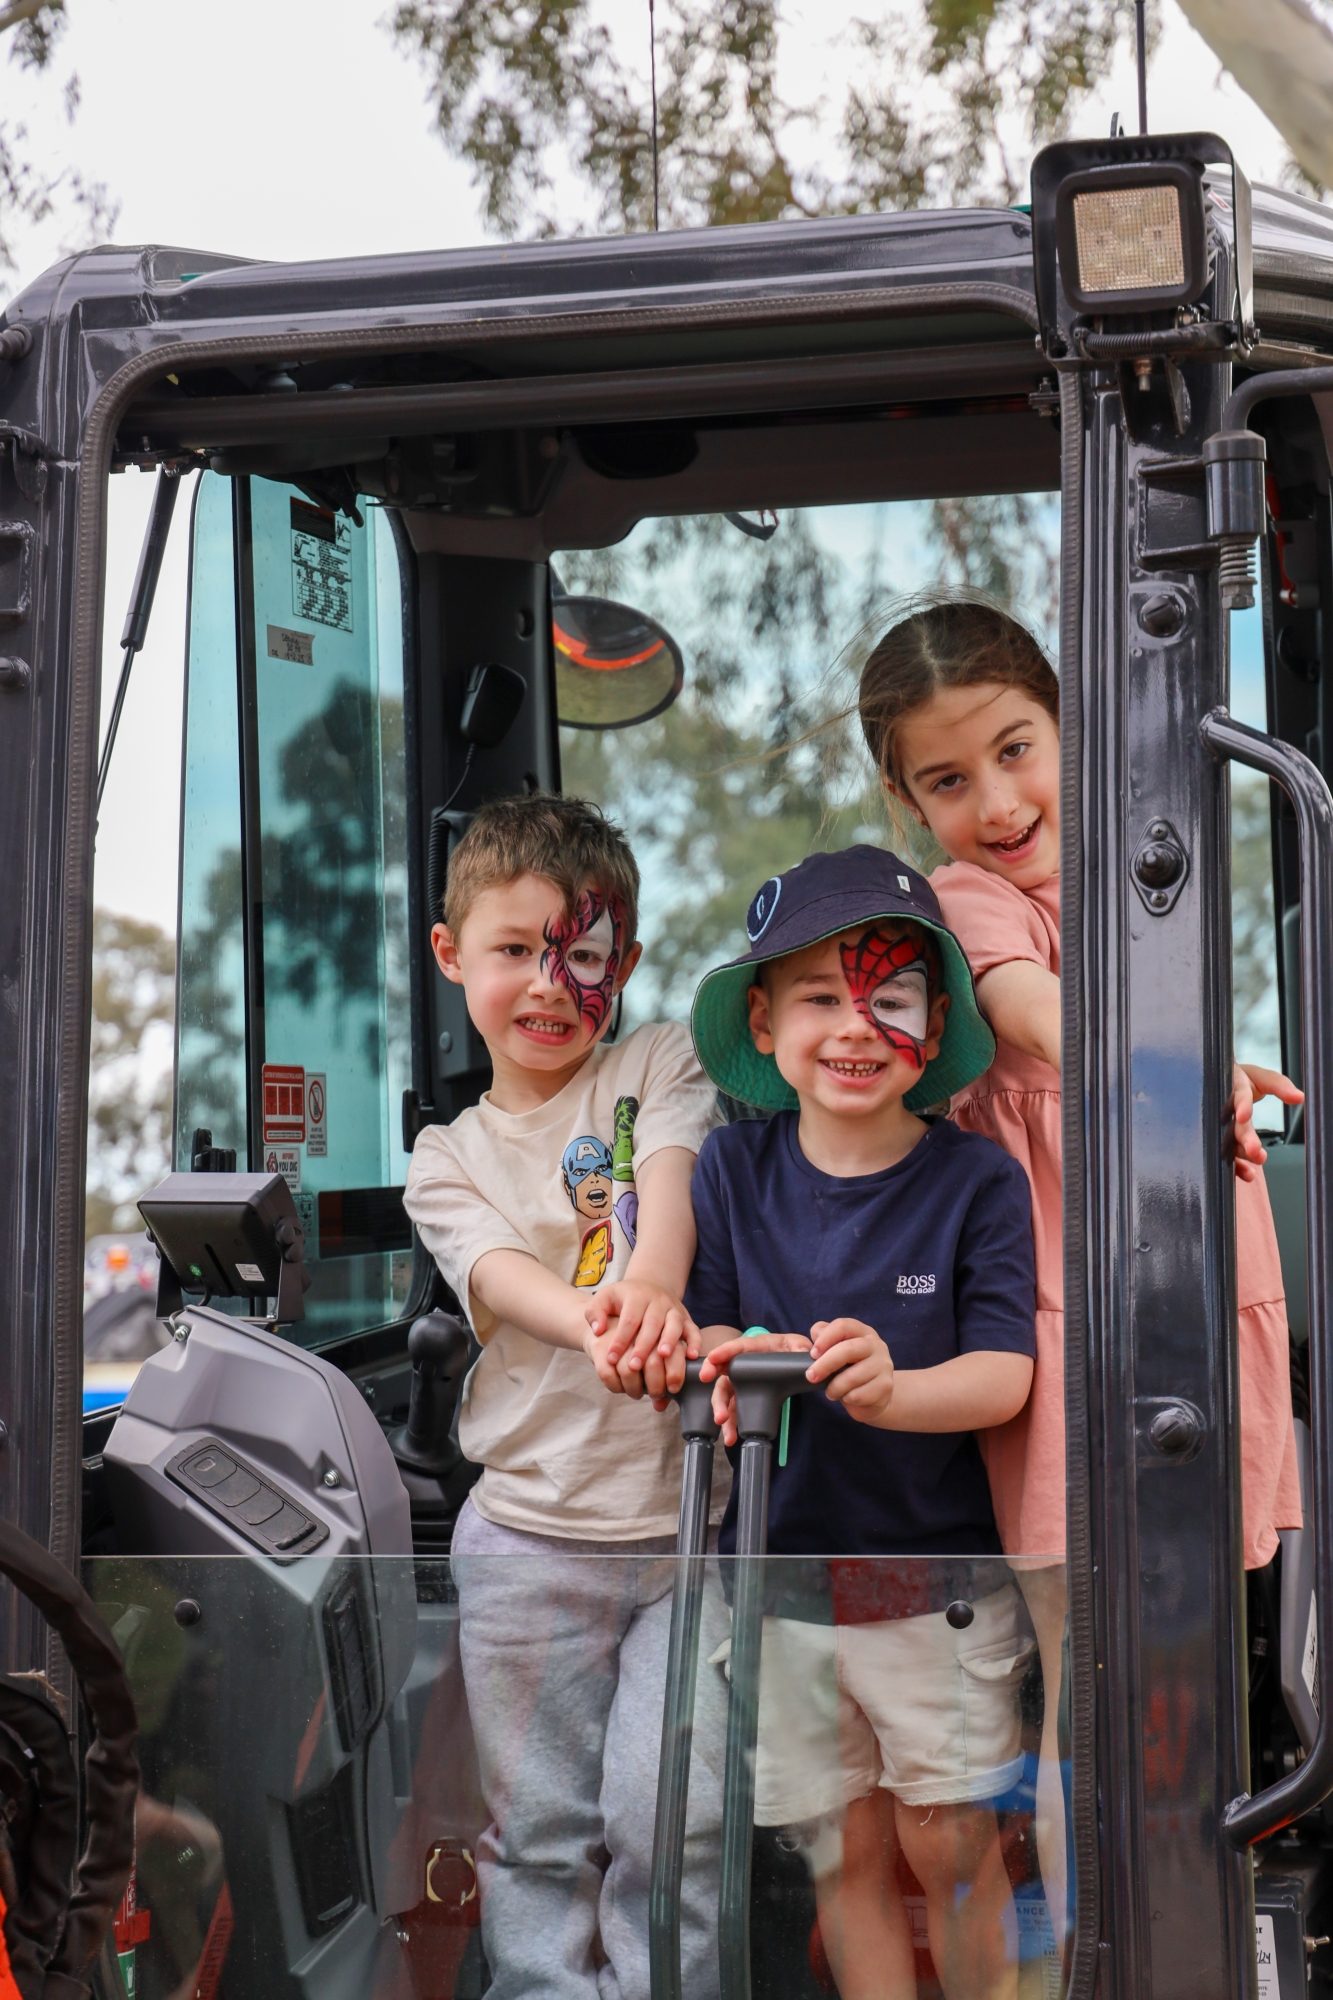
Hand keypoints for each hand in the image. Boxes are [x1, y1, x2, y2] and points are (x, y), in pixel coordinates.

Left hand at [584, 1280, 697, 1402]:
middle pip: (652, 1323)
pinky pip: (693, 1329)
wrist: (649, 1287)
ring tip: (663, 1357)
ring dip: (670, 1341)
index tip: (611, 1358)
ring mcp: (674, 1309)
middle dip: (643, 1346)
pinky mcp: (686, 1318)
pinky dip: (695, 1342)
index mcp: (637, 1296)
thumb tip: (598, 1330)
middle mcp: (658, 1301)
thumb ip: (595, 1312)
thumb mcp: (604, 1298)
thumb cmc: (623, 1299)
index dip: (621, 1339)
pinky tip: (691, 1357)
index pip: (629, 1319)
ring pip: (675, 1324)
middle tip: (634, 1366)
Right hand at [699, 1332, 810, 1445]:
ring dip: (721, 1411)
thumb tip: (802, 1356)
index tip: (712, 1359)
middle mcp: (744, 1364)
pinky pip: (735, 1409)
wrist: (794, 1360)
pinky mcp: (746, 1396)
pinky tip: (732, 1436)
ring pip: (726, 1396)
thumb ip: (801, 1350)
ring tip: (723, 1424)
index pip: (738, 1348)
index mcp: (756, 1347)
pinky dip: (731, 1422)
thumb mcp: (799, 1346)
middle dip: (717, 1392)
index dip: (724, 1352)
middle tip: (718, 1405)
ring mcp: (743, 1381)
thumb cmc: (791, 1349)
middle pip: (724, 1376)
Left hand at [807, 1317, 894, 1426]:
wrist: (872, 1396)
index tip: (812, 1354)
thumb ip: (818, 1340)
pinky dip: (847, 1398)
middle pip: (848, 1349)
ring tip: (830, 1392)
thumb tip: (805, 1346)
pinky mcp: (885, 1386)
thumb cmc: (847, 1369)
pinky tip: (847, 1397)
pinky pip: (859, 1394)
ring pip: (852, 1376)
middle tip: (811, 1376)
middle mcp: (876, 1345)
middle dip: (825, 1364)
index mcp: (862, 1331)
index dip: (825, 1338)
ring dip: (834, 1387)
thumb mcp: (832, 1351)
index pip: (843, 1326)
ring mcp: (883, 1365)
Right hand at [1231, 1062, 1302, 1181]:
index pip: (1239, 1096)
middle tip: (1255, 1152)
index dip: (1242, 1106)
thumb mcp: (1259, 1077)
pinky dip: (1236, 1165)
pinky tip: (1247, 1173)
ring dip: (1240, 1154)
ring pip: (1228, 1141)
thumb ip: (1279, 1085)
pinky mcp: (1220, 1139)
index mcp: (1234, 1087)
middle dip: (1244, 1139)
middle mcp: (1224, 1107)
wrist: (1216, 1083)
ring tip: (1255, 1164)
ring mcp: (1220, 1124)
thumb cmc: (1240, 1079)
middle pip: (1234, 1124)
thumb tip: (1300, 1098)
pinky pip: (1226, 1153)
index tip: (1243, 1117)